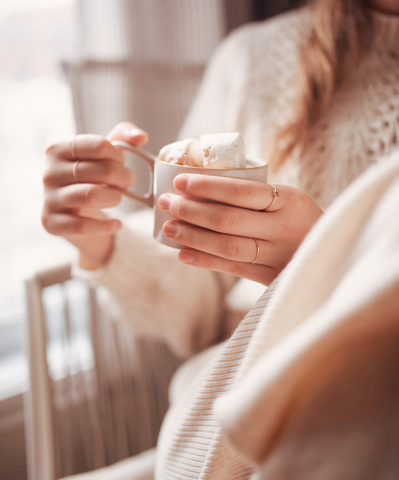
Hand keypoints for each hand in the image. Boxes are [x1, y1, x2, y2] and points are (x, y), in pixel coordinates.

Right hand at [42, 122, 148, 268]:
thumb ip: (123, 139)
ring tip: (117, 198)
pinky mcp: (52, 223)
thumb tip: (141, 136)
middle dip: (123, 177)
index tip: (122, 163)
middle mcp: (50, 173)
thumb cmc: (91, 178)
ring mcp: (49, 199)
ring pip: (91, 196)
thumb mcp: (104, 155)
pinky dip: (107, 226)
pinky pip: (84, 225)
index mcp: (58, 149)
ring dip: (115, 198)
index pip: (98, 145)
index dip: (118, 155)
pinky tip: (116, 224)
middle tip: (127, 183)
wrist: (75, 214)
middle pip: (100, 171)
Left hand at [159, 175, 322, 284]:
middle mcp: (283, 228)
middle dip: (191, 211)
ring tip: (168, 228)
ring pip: (227, 246)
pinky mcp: (270, 277)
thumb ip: (256, 195)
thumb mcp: (288, 198)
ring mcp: (277, 255)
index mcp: (288, 200)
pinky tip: (183, 254)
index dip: (207, 187)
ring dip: (193, 237)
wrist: (334, 251)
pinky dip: (205, 261)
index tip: (180, 181)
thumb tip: (204, 184)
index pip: (241, 191)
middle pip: (228, 220)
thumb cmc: (299, 219)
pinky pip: (232, 269)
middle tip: (165, 203)